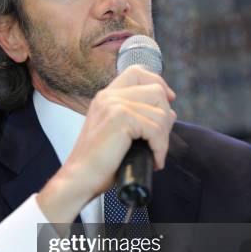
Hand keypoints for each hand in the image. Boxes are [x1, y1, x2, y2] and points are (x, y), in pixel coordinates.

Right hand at [37, 66, 175, 223]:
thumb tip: (171, 112)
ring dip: (163, 138)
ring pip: (160, 112)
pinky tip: (154, 161)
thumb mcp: (119, 133)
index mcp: (106, 97)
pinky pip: (156, 129)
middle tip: (158, 142)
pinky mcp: (120, 119)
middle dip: (165, 117)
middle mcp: (108, 96)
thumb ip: (139, 118)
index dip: (158, 83)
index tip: (169, 101)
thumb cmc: (99, 163)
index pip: (137, 72)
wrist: (80, 179)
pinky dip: (160, 148)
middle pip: (155, 90)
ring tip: (154, 154)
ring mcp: (114, 105)